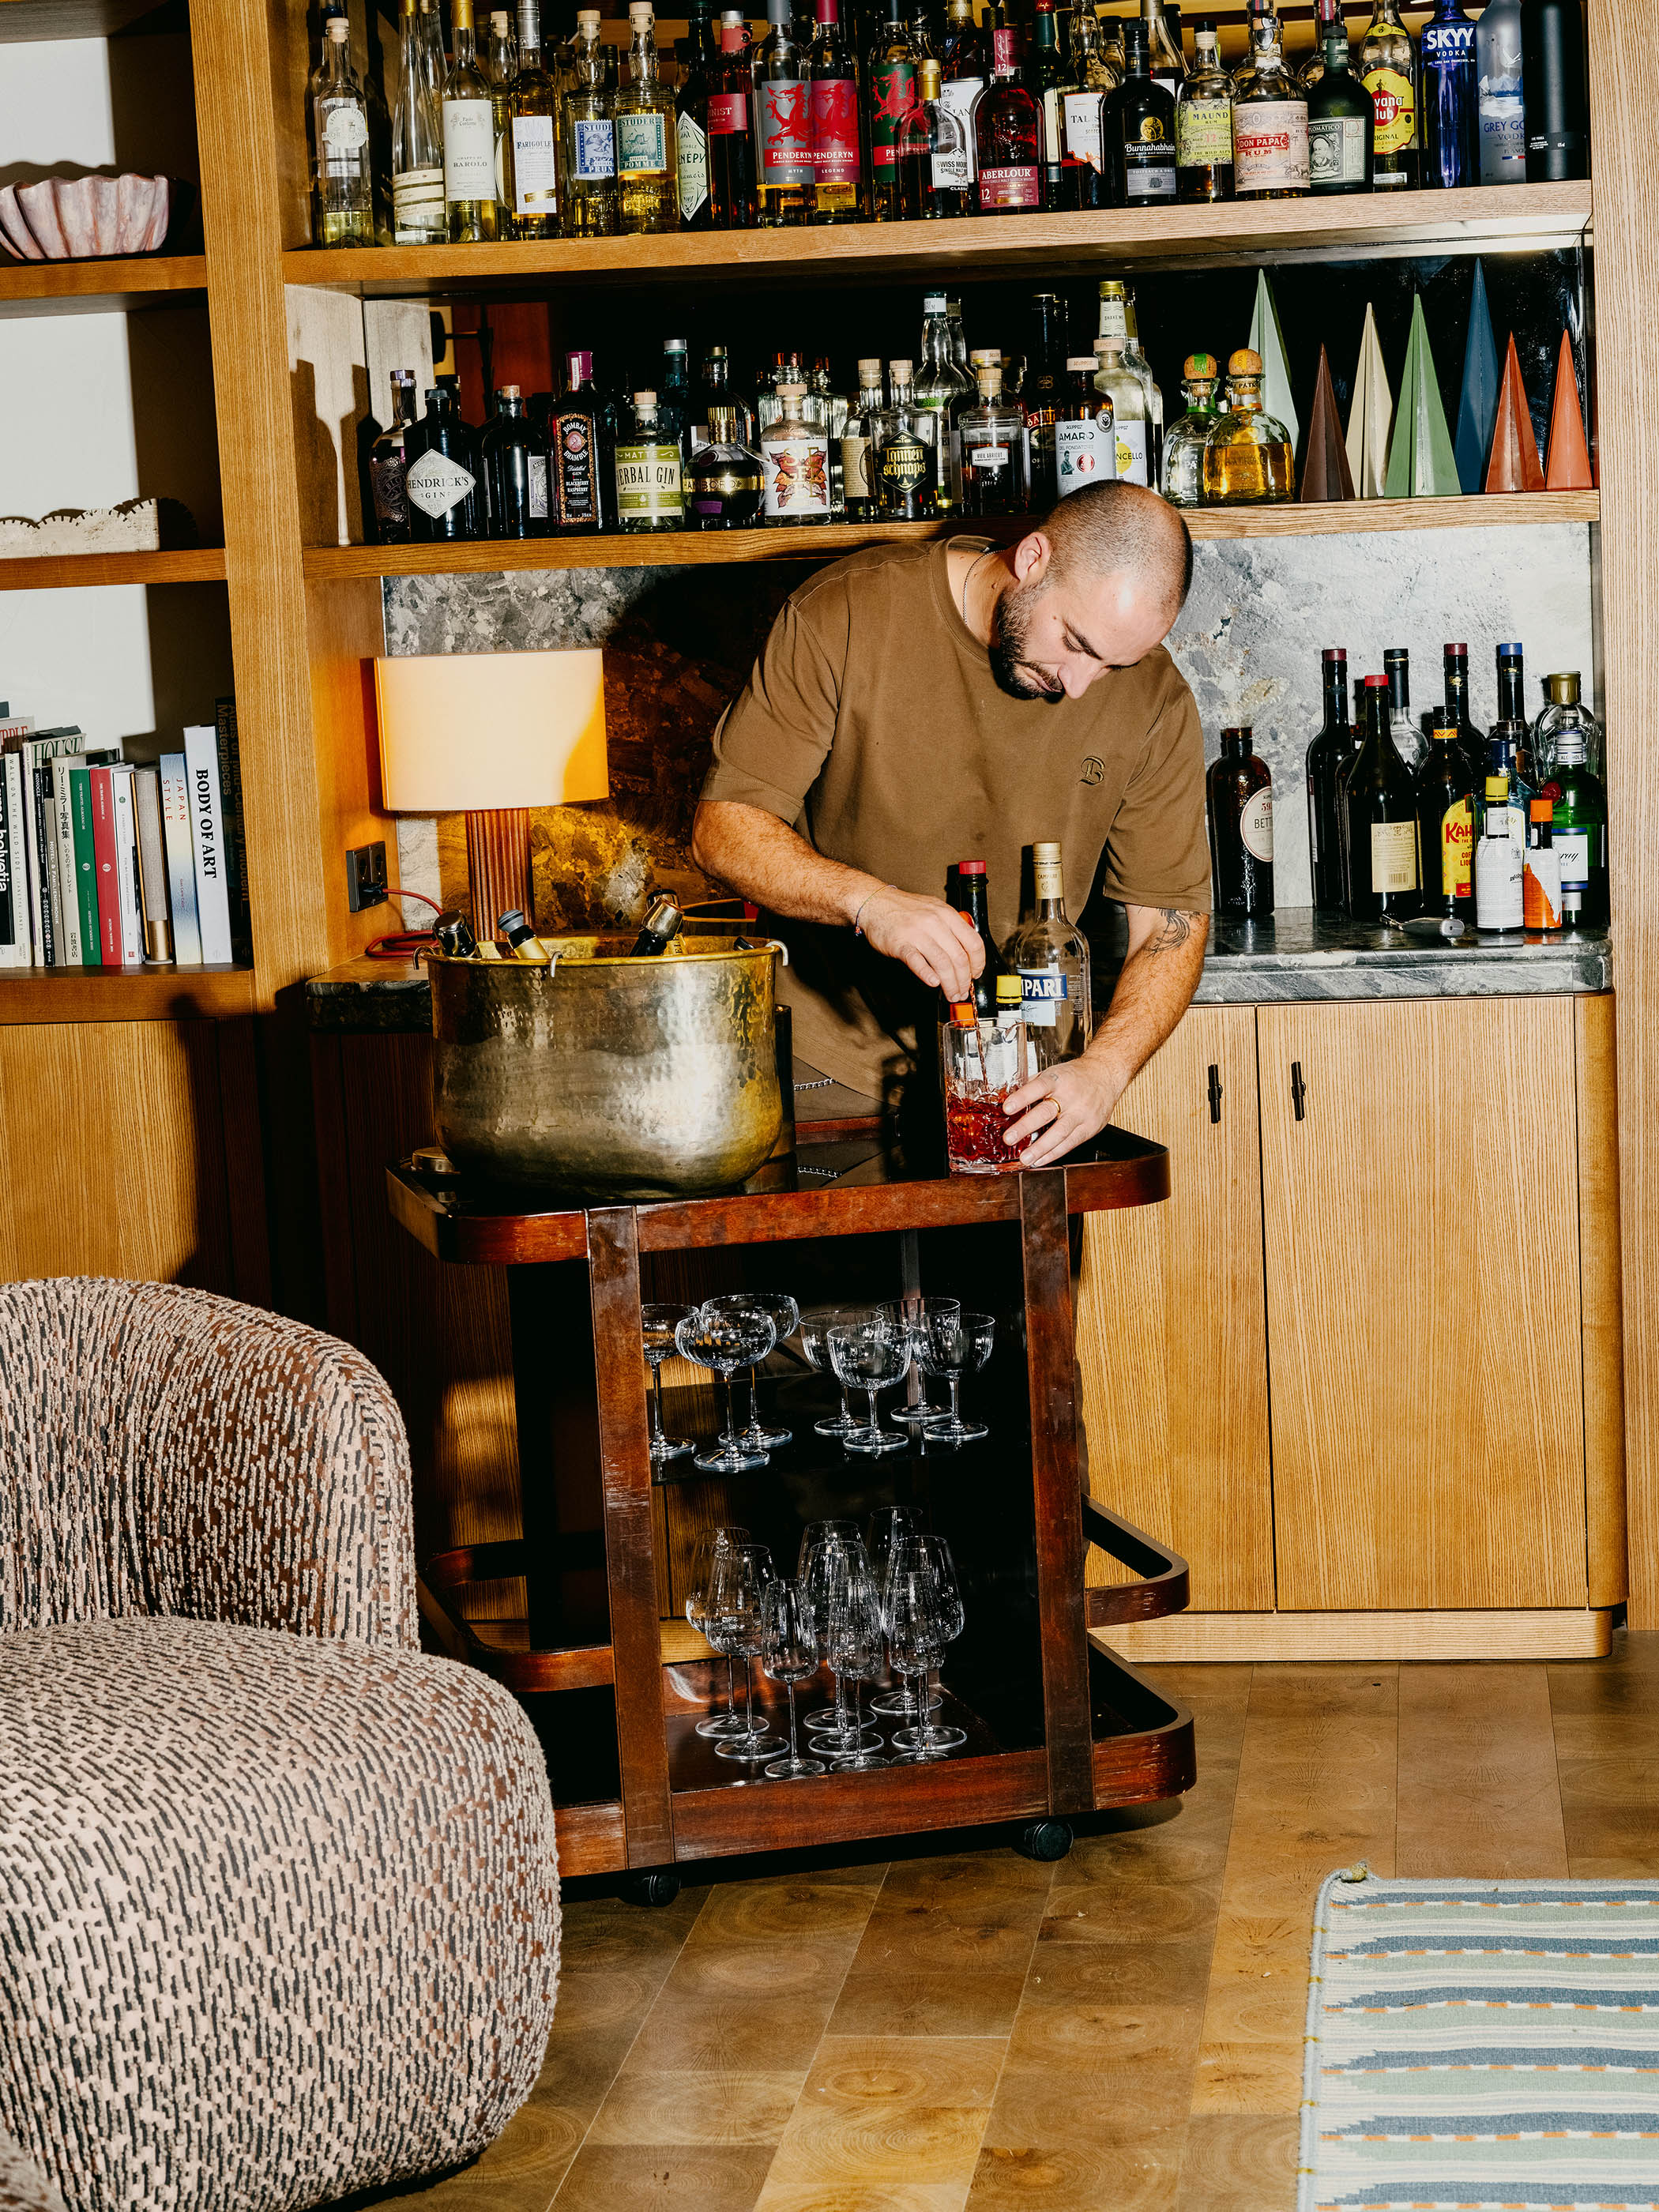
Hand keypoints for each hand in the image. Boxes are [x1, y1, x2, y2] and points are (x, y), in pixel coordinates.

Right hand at [858, 887, 983, 1002]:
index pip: (973, 942)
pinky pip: (917, 962)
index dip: (978, 963)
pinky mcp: (900, 944)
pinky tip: (933, 983)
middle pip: (959, 957)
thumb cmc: (903, 908)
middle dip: (964, 980)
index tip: (975, 974)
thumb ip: (951, 926)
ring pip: (942, 963)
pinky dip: (927, 974)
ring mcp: (917, 933)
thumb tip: (966, 950)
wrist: (875, 902)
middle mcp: (934, 922)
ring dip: (949, 983)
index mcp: (946, 914)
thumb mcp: (934, 909)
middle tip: (962, 990)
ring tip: (950, 993)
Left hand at [1001, 1056, 1122, 1168]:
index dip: (1022, 1098)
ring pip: (1059, 1132)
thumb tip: (1006, 1097)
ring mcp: (1082, 1113)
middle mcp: (1070, 1096)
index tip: (1007, 1108)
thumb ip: (1032, 1086)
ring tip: (1025, 1158)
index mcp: (1058, 1079)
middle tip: (1009, 1138)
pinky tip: (1040, 1160)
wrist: (1106, 1075)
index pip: (1038, 1087)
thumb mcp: (1053, 1073)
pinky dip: (1053, 1154)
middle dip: (1026, 1127)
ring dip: (1040, 1148)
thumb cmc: (1075, 1076)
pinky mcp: (1090, 1127)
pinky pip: (1070, 1143)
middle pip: (1047, 1112)